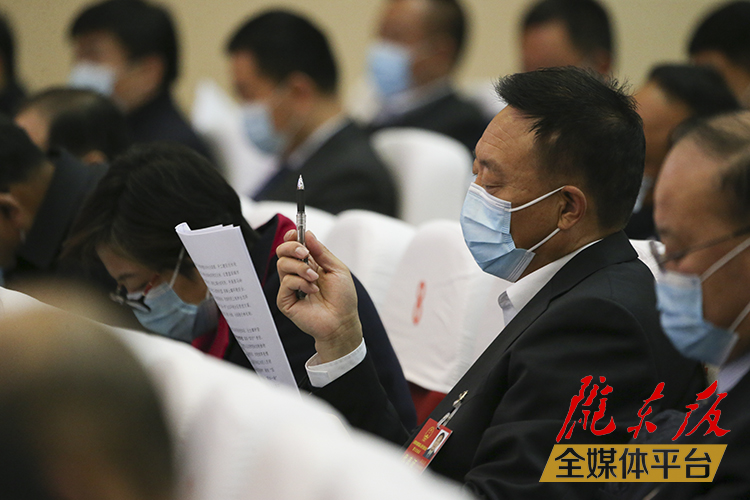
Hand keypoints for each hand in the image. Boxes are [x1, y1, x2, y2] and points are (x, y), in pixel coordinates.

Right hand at [277, 230, 362, 362]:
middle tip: (305, 254)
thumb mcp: (337, 268)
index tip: (296, 233)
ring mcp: (290, 287)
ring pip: (282, 264)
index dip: (292, 237)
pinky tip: (312, 291)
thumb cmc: (343, 298)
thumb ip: (321, 251)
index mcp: (309, 264)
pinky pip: (286, 282)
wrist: (342, 322)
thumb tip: (308, 234)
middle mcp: (298, 274)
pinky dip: (300, 283)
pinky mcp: (286, 300)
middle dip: (292, 247)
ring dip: (300, 268)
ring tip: (314, 278)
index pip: (293, 246)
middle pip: (282, 252)